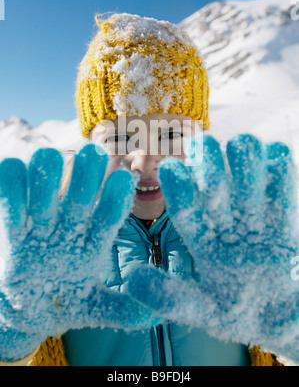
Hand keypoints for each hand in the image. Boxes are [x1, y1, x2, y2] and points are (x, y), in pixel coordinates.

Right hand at [0, 144, 158, 360]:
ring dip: (46, 177)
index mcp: (93, 242)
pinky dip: (10, 189)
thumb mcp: (93, 309)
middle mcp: (69, 227)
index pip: (108, 216)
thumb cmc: (66, 302)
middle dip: (86, 178)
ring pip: (44, 196)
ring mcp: (41, 226)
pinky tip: (11, 167)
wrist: (28, 310)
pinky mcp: (14, 231)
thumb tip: (157, 315)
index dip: (115, 199)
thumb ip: (122, 310)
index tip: (124, 180)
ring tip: (49, 156)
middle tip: (93, 153)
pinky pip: (11, 208)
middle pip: (79, 198)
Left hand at [128, 134, 298, 362]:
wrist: (280, 318)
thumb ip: (170, 297)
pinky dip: (279, 170)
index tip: (169, 168)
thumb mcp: (203, 310)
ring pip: (247, 181)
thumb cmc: (236, 314)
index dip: (179, 190)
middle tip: (202, 145)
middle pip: (215, 188)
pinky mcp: (283, 218)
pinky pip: (282, 189)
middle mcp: (224, 223)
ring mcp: (254, 218)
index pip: (187, 212)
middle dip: (210, 168)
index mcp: (201, 240)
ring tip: (242, 143)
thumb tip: (132, 281)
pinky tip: (274, 152)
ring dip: (244, 163)